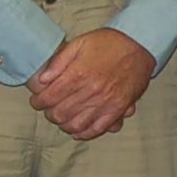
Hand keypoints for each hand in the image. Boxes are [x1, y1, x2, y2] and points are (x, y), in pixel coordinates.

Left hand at [27, 27, 154, 139]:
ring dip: (64, 124)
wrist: (139, 45)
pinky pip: (98, 129)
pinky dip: (84, 133)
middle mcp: (91, 91)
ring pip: (76, 125)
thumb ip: (59, 61)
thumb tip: (42, 79)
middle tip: (48, 109)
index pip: (50, 97)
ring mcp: (105, 102)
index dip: (38, 102)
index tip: (37, 101)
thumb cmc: (108, 43)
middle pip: (60, 113)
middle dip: (49, 113)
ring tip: (61, 118)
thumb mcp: (79, 43)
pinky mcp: (118, 109)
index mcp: (78, 74)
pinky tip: (77, 130)